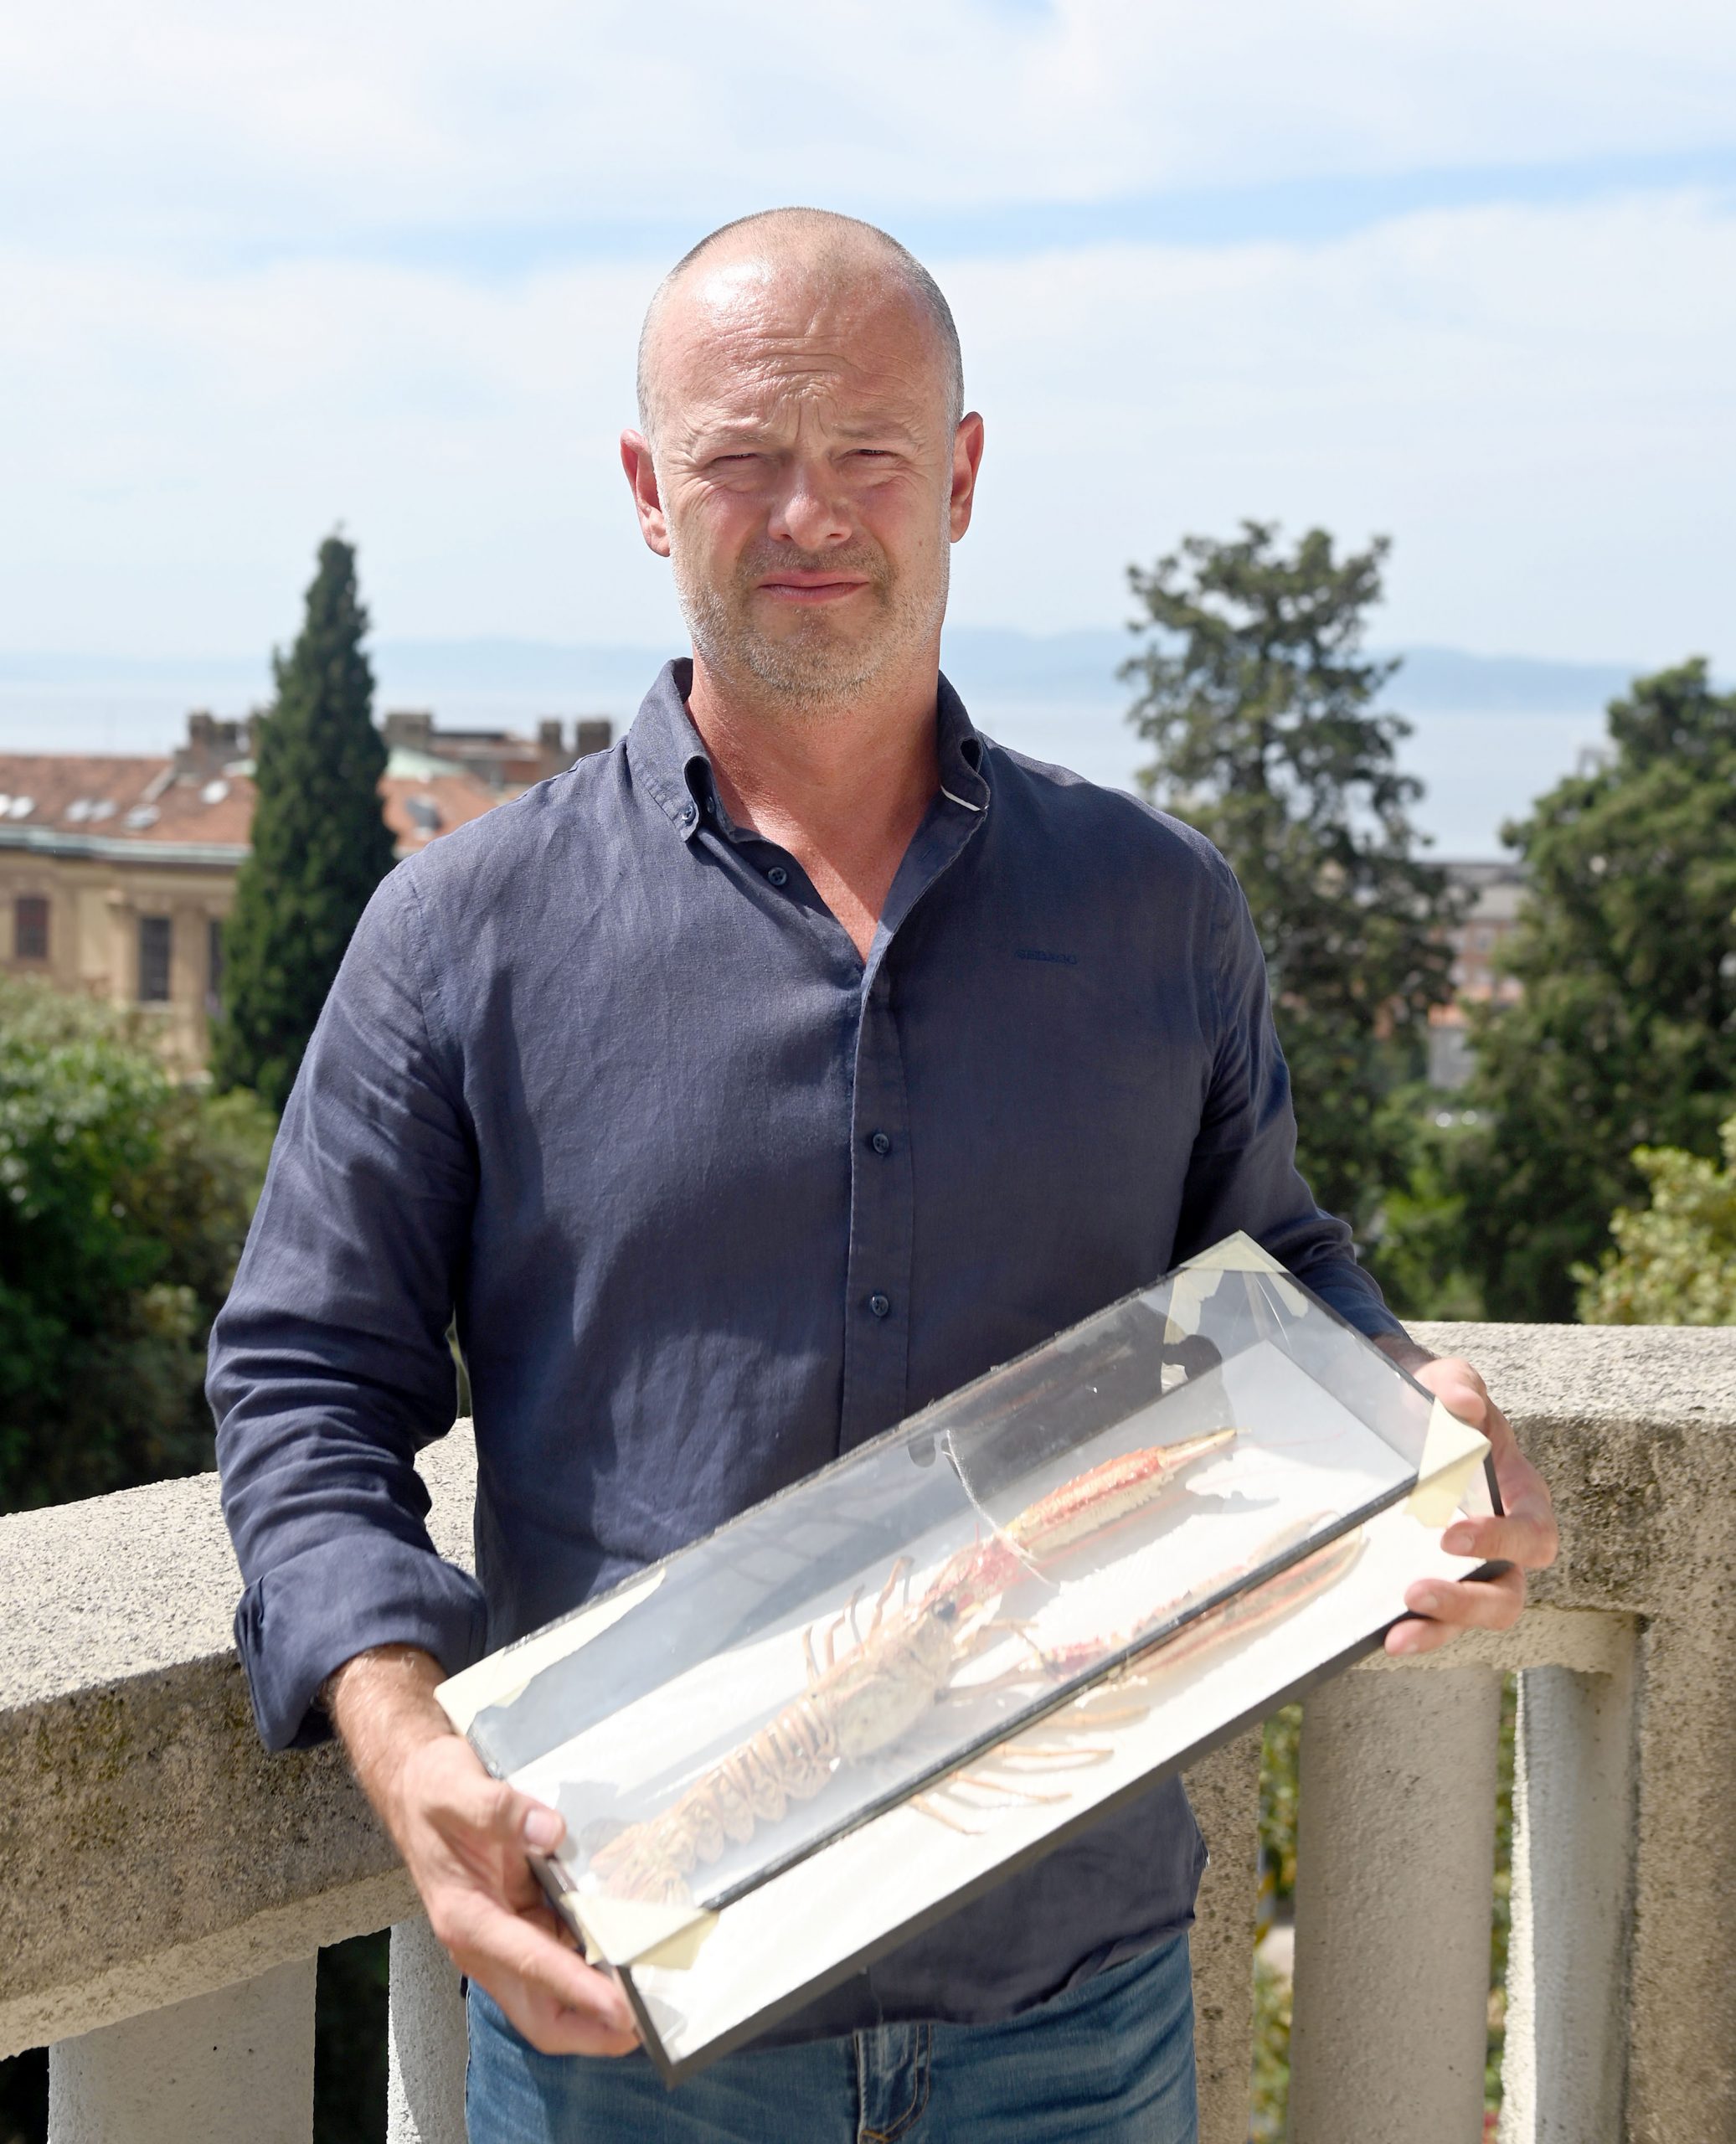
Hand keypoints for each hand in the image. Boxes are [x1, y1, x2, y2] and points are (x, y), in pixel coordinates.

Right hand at [327, 1645, 639, 2056]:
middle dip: (590, 2029)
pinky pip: (556, 1958)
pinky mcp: (515, 1921)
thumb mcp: (459, 1790)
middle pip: (539, 2011)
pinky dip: (589, 1969)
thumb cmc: (432, 1791)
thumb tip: (550, 1830)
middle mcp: (484, 1939)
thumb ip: (500, 1811)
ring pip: (550, 1994)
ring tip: (647, 2002)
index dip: (578, 1990)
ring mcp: (501, 1935)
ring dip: (594, 2006)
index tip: (621, 2007)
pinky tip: (623, 1958)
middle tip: (645, 2026)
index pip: (531, 1965)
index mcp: (468, 1918)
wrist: (413, 1784)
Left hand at [1373, 1345, 1559, 1657]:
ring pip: (1472, 1616)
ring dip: (1439, 1629)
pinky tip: (1380, 1634)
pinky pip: (1433, 1614)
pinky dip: (1413, 1627)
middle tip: (1416, 1591)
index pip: (1533, 1533)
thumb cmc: (1438, 1399)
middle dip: (1468, 1601)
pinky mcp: (1430, 1574)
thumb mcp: (1449, 1382)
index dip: (1502, 1542)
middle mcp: (1501, 1540)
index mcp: (1519, 1496)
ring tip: (1398, 1634)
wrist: (1398, 1409)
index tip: (1452, 1537)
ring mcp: (1467, 1565)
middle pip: (1508, 1593)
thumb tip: (1464, 1405)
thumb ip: (1458, 1387)